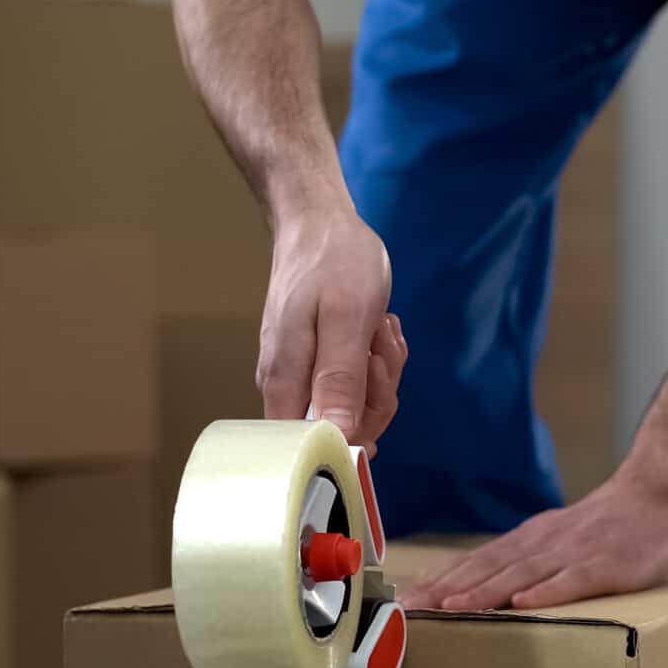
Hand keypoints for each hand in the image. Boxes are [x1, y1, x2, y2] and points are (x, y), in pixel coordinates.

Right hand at [258, 209, 405, 452]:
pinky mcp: (317, 362)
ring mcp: (301, 375)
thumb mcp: (348, 318)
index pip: (317, 447)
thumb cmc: (333, 260)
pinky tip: (378, 329)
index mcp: (286, 384)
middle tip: (381, 345)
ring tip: (380, 328)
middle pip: (342, 429)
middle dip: (377, 393)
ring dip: (381, 371)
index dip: (358, 431)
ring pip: (355, 406)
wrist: (318, 220)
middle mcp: (286, 388)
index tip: (375, 382)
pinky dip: (375, 359)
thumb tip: (338, 437)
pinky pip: (354, 382)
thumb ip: (341, 379)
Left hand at [399, 469, 667, 610]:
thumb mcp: (553, 538)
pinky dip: (547, 591)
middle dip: (446, 590)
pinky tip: (524, 605)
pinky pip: (572, 580)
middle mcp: (541, 545)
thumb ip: (519, 559)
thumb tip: (473, 582)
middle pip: (486, 568)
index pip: (474, 562)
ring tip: (452, 608)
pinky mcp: (604, 565)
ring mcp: (572, 553)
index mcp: (526, 541)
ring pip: (520, 574)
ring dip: (484, 591)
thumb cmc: (602, 527)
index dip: (439, 581)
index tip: (406, 601)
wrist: (653, 496)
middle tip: (411, 610)